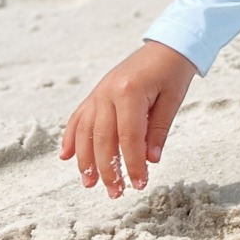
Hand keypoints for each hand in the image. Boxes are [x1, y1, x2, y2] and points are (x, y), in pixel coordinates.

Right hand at [60, 41, 198, 196]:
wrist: (166, 45)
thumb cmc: (172, 72)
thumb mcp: (173, 100)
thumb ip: (158, 130)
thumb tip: (150, 161)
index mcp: (130, 92)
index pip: (129, 138)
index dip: (133, 164)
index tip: (139, 184)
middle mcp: (108, 93)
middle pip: (103, 139)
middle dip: (108, 169)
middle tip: (115, 193)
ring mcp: (98, 93)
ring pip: (85, 132)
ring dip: (85, 160)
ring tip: (89, 183)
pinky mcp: (95, 94)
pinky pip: (78, 118)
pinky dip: (71, 138)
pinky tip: (66, 157)